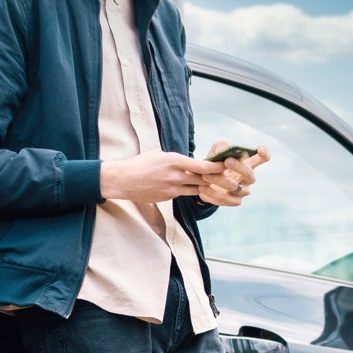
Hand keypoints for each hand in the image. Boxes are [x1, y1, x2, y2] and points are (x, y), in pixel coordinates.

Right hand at [100, 150, 224, 202]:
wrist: (124, 180)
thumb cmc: (141, 163)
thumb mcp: (160, 154)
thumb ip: (177, 159)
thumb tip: (191, 162)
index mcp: (174, 161)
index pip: (203, 166)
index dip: (217, 167)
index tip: (226, 165)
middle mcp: (176, 176)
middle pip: (204, 180)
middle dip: (216, 179)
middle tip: (228, 177)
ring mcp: (172, 189)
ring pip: (197, 189)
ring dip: (205, 186)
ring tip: (215, 184)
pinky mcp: (168, 197)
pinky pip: (184, 194)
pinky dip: (190, 190)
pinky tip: (194, 187)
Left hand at [198, 141, 269, 206]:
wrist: (203, 182)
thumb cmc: (214, 163)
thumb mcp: (216, 151)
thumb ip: (221, 148)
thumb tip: (224, 151)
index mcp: (248, 163)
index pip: (263, 158)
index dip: (264, 154)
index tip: (258, 149)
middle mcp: (249, 178)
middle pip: (250, 174)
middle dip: (239, 167)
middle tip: (226, 161)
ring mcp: (243, 191)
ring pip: (235, 188)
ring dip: (220, 181)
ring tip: (205, 176)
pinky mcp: (234, 202)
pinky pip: (225, 200)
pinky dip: (213, 194)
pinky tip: (202, 188)